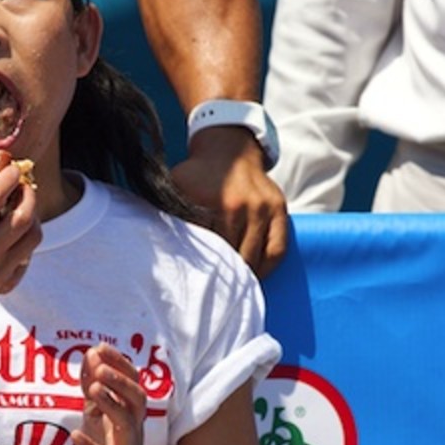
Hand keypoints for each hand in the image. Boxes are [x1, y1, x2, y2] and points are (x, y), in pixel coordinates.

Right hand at [0, 156, 41, 309]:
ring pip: (32, 237)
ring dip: (32, 216)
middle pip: (21, 219)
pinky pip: (29, 255)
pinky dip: (25, 238)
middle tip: (23, 185)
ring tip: (22, 206)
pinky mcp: (7, 283)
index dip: (6, 179)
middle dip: (28, 195)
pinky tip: (14, 232)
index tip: (12, 168)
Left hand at [71, 344, 150, 444]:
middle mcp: (133, 429)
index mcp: (130, 413)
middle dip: (120, 380)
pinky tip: (76, 435)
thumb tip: (90, 353)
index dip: (119, 363)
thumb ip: (95, 387)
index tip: (100, 347)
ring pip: (128, 423)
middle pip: (137, 398)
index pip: (132, 381)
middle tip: (100, 368)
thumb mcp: (100, 415)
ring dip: (111, 403)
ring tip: (94, 389)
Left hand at [172, 126, 287, 277]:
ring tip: (236, 291)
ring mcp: (265, 208)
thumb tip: (164, 247)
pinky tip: (257, 277)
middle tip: (217, 295)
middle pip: (237, 255)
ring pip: (258, 255)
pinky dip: (268, 266)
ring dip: (248, 275)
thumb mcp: (177, 188)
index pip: (214, 248)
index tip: (200, 284)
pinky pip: (278, 248)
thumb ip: (173, 214)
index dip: (207, 268)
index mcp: (220, 204)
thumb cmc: (197, 174)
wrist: (228, 150)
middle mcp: (245, 206)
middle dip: (227, 276)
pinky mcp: (279, 209)